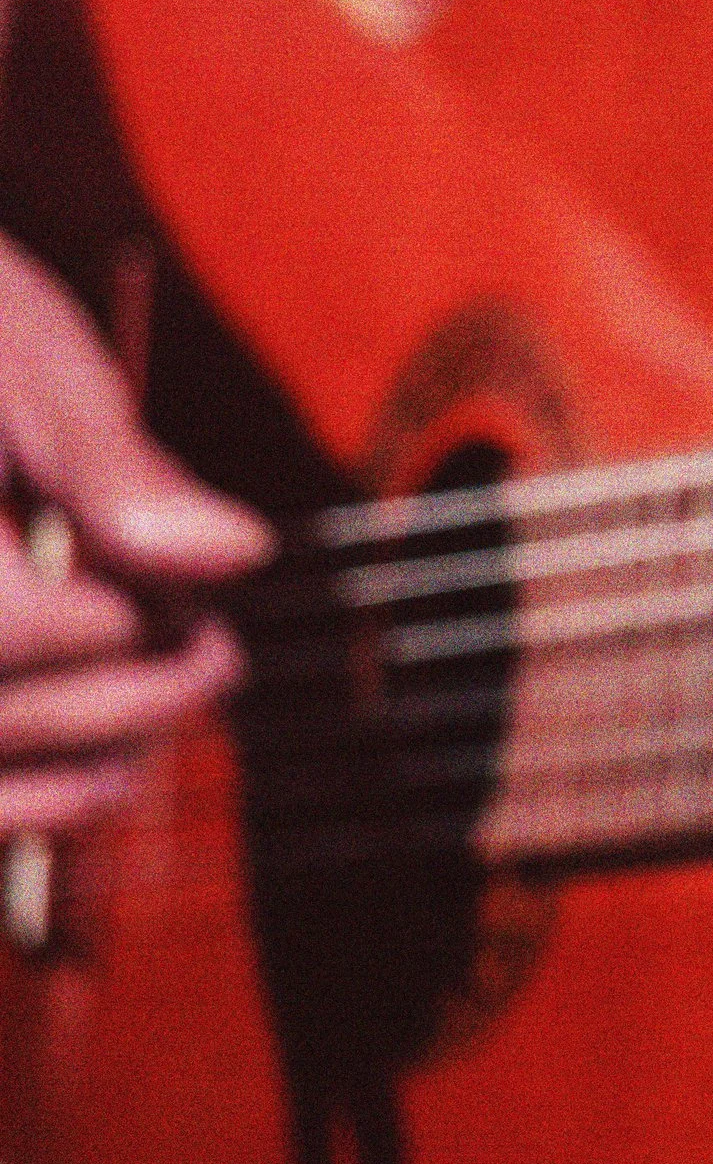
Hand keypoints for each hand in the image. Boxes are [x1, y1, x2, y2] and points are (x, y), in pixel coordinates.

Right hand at [0, 233, 264, 833]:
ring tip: (170, 721)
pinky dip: (15, 801)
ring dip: (71, 761)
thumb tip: (238, 552)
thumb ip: (117, 470)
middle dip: (117, 699)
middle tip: (218, 661)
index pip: (5, 627)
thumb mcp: (23, 363)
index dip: (117, 627)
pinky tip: (99, 785)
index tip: (192, 603)